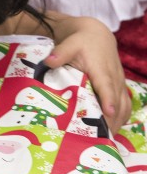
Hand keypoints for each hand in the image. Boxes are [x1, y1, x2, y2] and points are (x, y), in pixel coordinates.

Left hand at [44, 14, 130, 133]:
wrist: (96, 35)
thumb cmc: (81, 41)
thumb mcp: (69, 44)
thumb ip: (59, 53)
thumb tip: (48, 61)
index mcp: (102, 70)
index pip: (107, 87)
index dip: (108, 100)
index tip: (107, 113)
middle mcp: (114, 79)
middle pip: (117, 103)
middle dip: (112, 120)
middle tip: (101, 138)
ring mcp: (119, 84)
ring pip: (124, 106)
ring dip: (117, 122)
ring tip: (106, 138)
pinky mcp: (120, 87)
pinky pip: (125, 105)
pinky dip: (121, 118)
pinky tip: (112, 129)